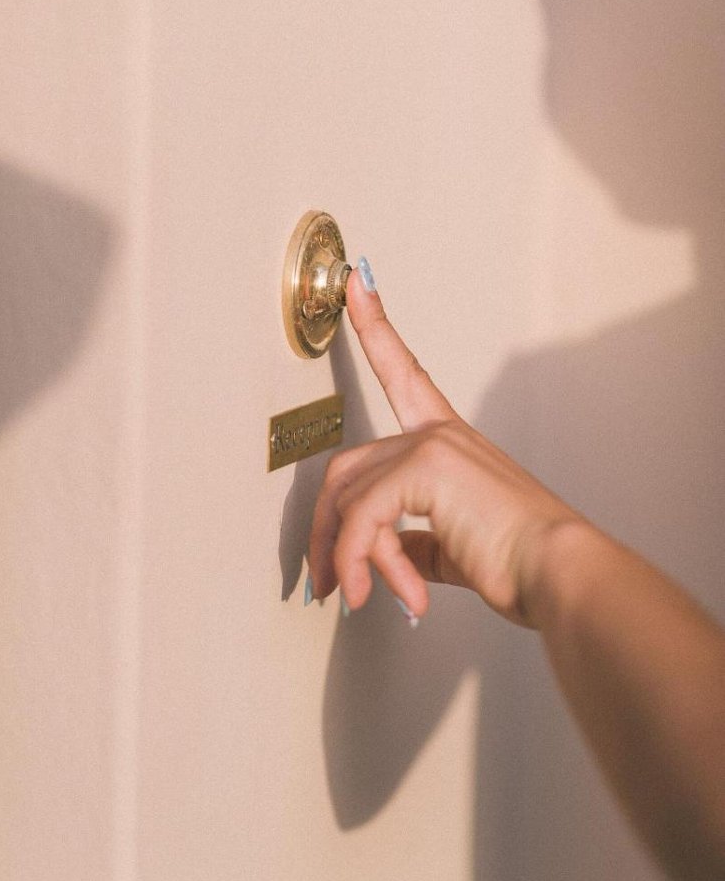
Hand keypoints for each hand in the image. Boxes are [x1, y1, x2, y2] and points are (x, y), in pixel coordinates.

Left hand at [308, 265, 584, 626]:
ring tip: (357, 598)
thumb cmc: (523, 563)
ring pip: (349, 497)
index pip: (404, 371)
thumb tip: (392, 558)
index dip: (375, 327)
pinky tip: (373, 595)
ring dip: (346, 557)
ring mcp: (432, 445)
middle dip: (326, 527)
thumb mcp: (456, 547)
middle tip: (322, 579)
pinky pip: (362, 518)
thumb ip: (418, 543)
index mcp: (449, 442)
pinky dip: (357, 561)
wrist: (558, 572)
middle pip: (348, 464)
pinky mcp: (426, 468)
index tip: (357, 283)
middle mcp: (438, 434)